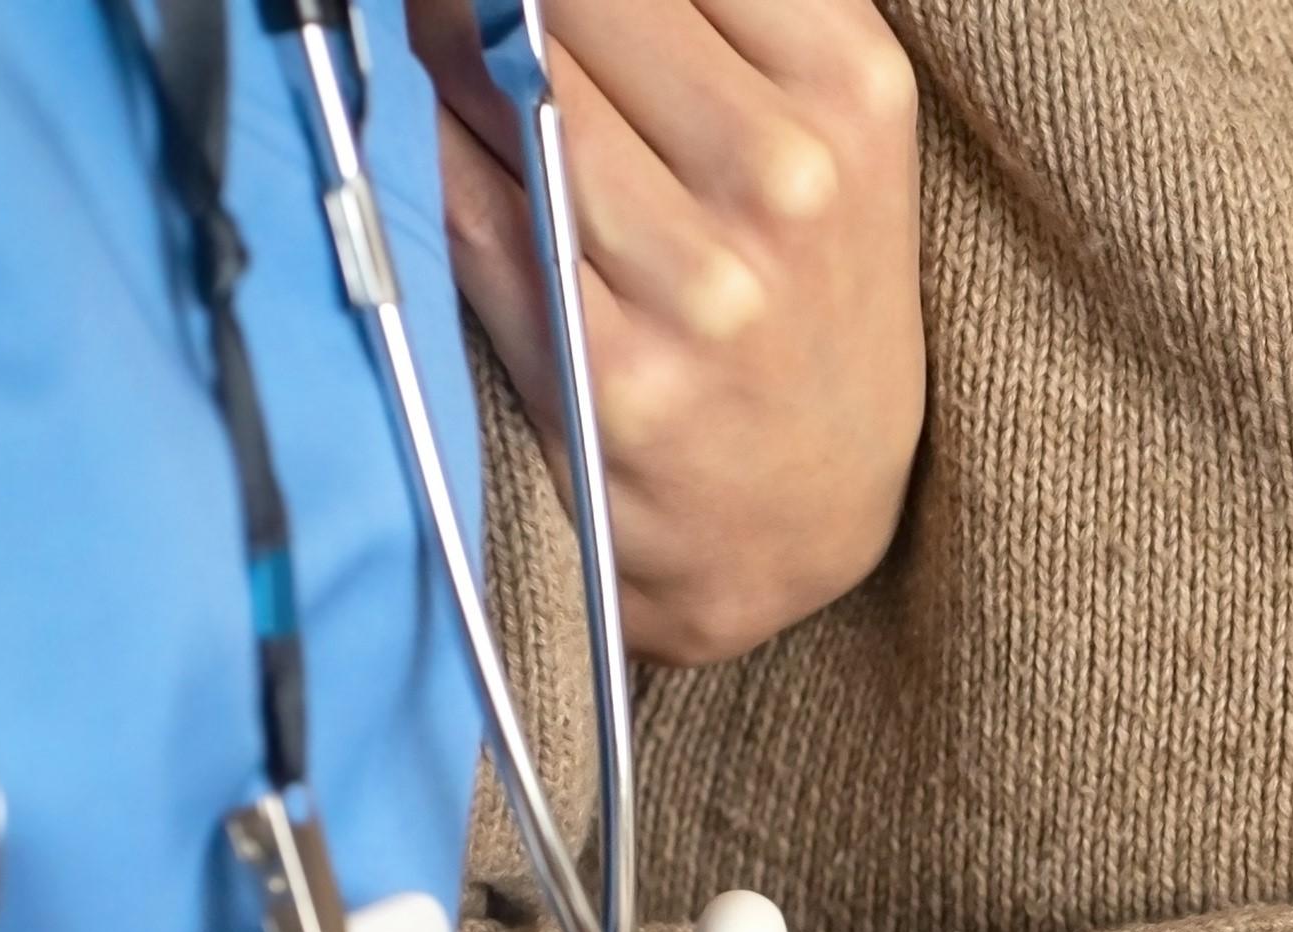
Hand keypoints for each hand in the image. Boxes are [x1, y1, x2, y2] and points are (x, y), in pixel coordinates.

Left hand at [409, 0, 923, 664]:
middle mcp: (788, 179)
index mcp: (849, 85)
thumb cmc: (800, 294)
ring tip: (459, 65)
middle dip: (508, 0)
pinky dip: (443, 166)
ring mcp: (701, 289)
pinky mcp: (612, 377)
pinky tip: (465, 161)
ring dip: (453, 59)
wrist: (808, 518)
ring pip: (506, 88)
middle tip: (488, 21)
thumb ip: (716, 9)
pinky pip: (471, 211)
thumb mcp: (824, 121)